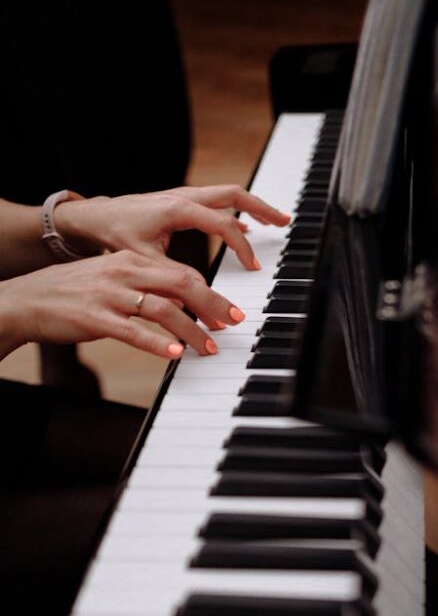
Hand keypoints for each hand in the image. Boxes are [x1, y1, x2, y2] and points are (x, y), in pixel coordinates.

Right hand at [0, 250, 244, 360]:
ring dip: (192, 330)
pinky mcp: (94, 319)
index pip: (181, 273)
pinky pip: (133, 331)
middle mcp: (123, 273)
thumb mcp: (112, 281)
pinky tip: (175, 353)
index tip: (230, 312)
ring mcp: (109, 295)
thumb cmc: (74, 295)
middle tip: (233, 324)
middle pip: (181, 285)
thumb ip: (146, 289)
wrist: (26, 300)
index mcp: (130, 261)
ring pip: (162, 309)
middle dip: (213, 306)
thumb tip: (181, 305)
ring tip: (209, 348)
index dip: (210, 293)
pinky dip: (157, 343)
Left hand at [55, 185, 289, 269]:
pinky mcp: (181, 202)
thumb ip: (175, 281)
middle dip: (262, 208)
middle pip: (234, 195)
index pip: (223, 224)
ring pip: (228, 195)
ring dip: (252, 207)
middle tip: (284, 222)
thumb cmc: (115, 235)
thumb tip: (201, 304)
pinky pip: (217, 201)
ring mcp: (184, 196)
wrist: (94, 217)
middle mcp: (185, 197)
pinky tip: (244, 225)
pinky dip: (236, 211)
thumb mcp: (145, 262)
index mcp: (179, 209)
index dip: (241, 247)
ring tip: (274, 221)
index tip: (252, 268)